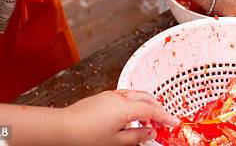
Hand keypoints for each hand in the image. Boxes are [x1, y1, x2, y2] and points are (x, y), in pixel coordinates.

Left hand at [60, 90, 178, 145]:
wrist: (62, 128)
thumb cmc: (85, 136)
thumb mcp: (115, 142)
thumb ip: (136, 136)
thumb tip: (150, 133)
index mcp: (126, 107)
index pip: (152, 110)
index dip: (165, 117)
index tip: (174, 122)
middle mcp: (120, 97)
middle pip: (146, 98)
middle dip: (157, 107)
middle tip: (163, 120)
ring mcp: (110, 95)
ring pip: (135, 94)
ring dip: (145, 104)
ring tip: (147, 119)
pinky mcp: (102, 97)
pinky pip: (125, 95)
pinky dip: (134, 103)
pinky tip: (130, 115)